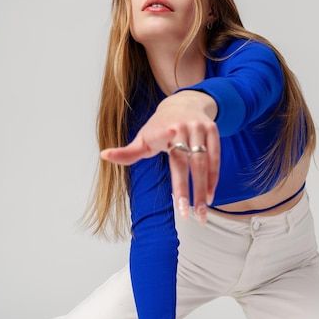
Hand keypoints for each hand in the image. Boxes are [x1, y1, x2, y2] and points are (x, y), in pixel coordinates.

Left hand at [100, 91, 219, 224]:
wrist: (184, 102)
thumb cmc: (159, 126)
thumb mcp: (143, 138)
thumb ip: (127, 152)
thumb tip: (104, 155)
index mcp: (162, 129)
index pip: (166, 143)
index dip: (168, 144)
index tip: (171, 140)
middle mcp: (183, 127)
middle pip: (187, 163)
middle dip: (187, 191)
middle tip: (187, 215)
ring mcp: (200, 128)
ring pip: (203, 163)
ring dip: (203, 190)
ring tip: (201, 213)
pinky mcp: (213, 130)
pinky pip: (215, 158)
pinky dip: (213, 179)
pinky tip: (210, 197)